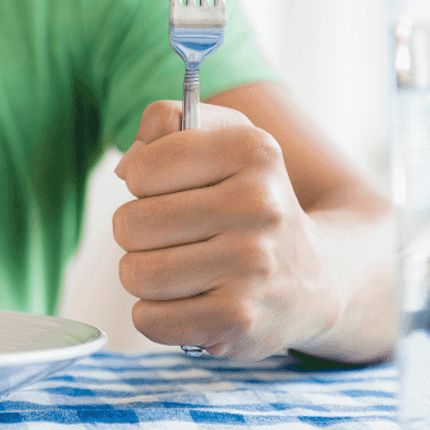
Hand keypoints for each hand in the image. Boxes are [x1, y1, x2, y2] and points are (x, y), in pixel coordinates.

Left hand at [111, 100, 341, 360]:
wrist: (316, 279)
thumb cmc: (248, 201)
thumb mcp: (223, 139)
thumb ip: (166, 123)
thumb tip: (127, 167)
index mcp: (253, 151)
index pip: (140, 171)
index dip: (143, 183)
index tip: (176, 190)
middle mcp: (260, 206)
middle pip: (129, 225)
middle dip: (139, 233)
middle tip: (179, 236)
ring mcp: (252, 268)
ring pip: (134, 274)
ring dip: (145, 276)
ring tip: (185, 270)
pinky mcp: (239, 321)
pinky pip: (148, 319)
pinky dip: (156, 315)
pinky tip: (192, 303)